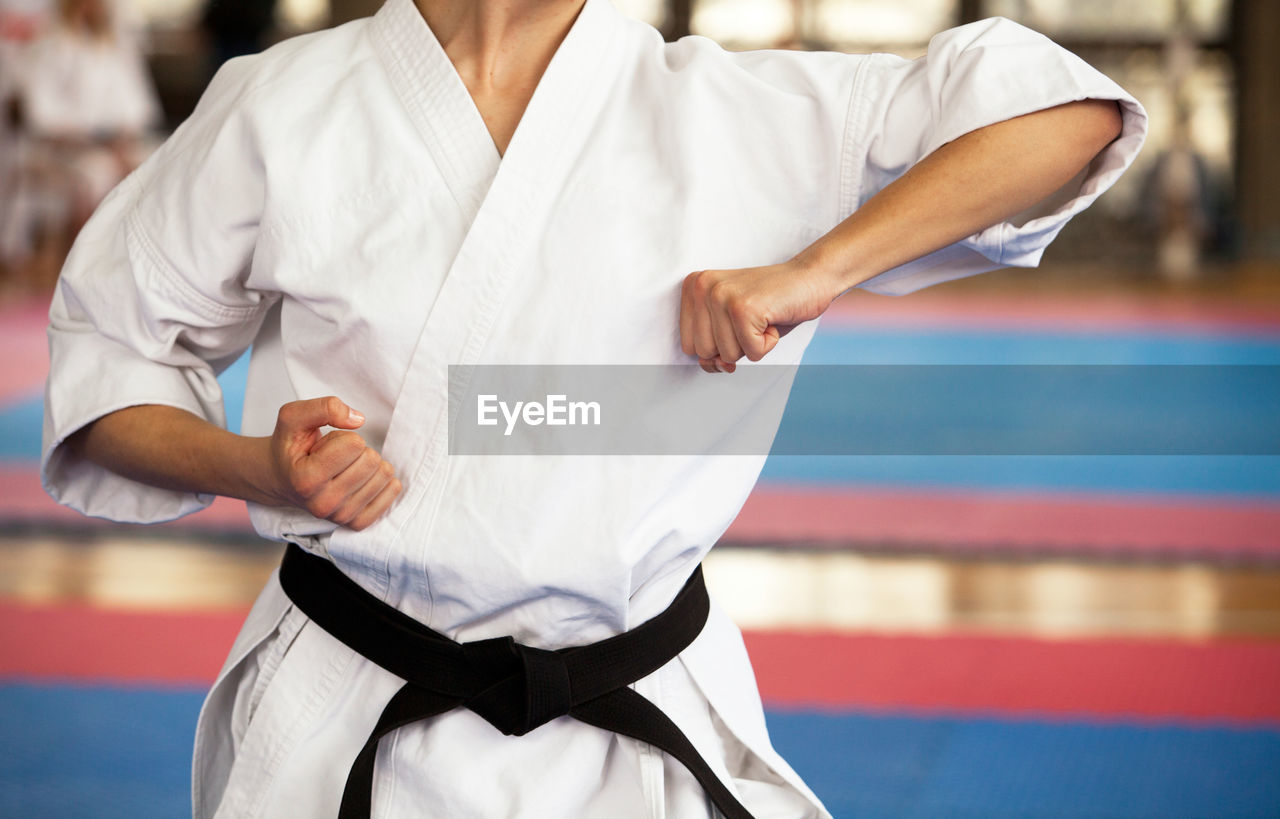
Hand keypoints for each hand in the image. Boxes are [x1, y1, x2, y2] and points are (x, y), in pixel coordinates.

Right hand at [267, 396, 401, 529]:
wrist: (280, 480)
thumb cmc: (290, 447)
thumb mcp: (293, 417)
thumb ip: (324, 407)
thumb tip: (359, 420)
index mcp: (306, 479)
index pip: (354, 444)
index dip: (342, 437)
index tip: (323, 447)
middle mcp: (323, 503)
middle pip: (372, 460)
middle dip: (357, 450)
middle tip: (334, 458)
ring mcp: (342, 516)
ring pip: (384, 475)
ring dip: (368, 464)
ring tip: (342, 469)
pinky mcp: (357, 522)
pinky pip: (392, 491)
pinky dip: (382, 479)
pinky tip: (361, 479)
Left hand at [679, 258, 837, 372]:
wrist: (810, 277)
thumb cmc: (771, 303)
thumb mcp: (731, 325)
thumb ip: (712, 347)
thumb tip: (710, 366)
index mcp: (693, 287)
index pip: (689, 346)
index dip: (718, 346)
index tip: (737, 323)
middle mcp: (702, 287)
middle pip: (705, 353)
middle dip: (735, 346)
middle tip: (753, 319)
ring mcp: (722, 296)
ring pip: (728, 355)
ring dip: (753, 344)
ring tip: (763, 317)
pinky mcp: (744, 308)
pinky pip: (752, 353)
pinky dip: (769, 344)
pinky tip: (773, 318)